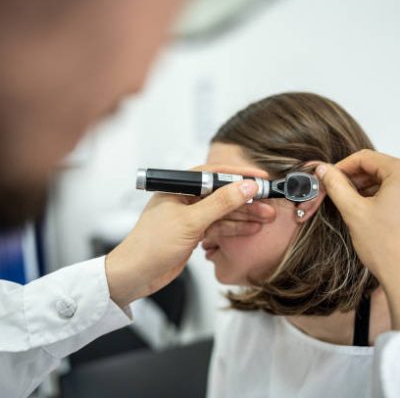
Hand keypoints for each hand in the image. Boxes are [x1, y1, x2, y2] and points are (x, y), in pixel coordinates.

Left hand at [105, 164, 265, 306]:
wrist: (136, 275)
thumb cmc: (152, 245)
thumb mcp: (190, 221)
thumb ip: (220, 203)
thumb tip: (246, 187)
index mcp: (179, 188)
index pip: (213, 174)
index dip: (238, 175)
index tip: (260, 178)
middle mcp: (185, 199)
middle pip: (221, 194)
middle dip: (245, 198)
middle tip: (269, 201)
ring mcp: (190, 217)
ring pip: (222, 212)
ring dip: (244, 214)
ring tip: (267, 216)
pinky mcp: (193, 233)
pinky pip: (218, 226)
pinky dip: (235, 228)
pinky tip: (252, 228)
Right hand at [316, 149, 399, 327]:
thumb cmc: (386, 246)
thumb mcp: (353, 211)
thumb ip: (336, 185)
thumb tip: (323, 170)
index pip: (365, 158)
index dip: (342, 166)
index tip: (328, 177)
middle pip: (375, 167)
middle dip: (352, 178)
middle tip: (334, 191)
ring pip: (382, 179)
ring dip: (361, 187)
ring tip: (347, 202)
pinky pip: (391, 191)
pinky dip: (374, 196)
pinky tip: (362, 209)